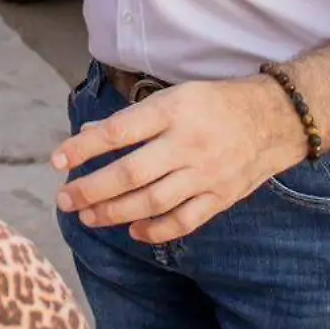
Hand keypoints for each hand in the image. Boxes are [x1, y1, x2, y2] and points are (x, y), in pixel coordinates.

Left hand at [53, 77, 304, 244]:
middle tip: (65, 200)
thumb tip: (87, 135)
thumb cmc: (212, 104)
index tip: (56, 160)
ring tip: (88, 216)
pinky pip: (183, 221)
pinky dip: (155, 231)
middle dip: (91, 189)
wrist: (274, 120)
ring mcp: (206, 174)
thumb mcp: (171, 97)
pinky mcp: (220, 197)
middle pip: (130, 173)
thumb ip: (131, 119)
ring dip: (114, 213)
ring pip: (152, 202)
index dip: (83, 148)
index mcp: (173, 110)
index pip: (118, 131)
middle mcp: (187, 143)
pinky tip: (132, 231)